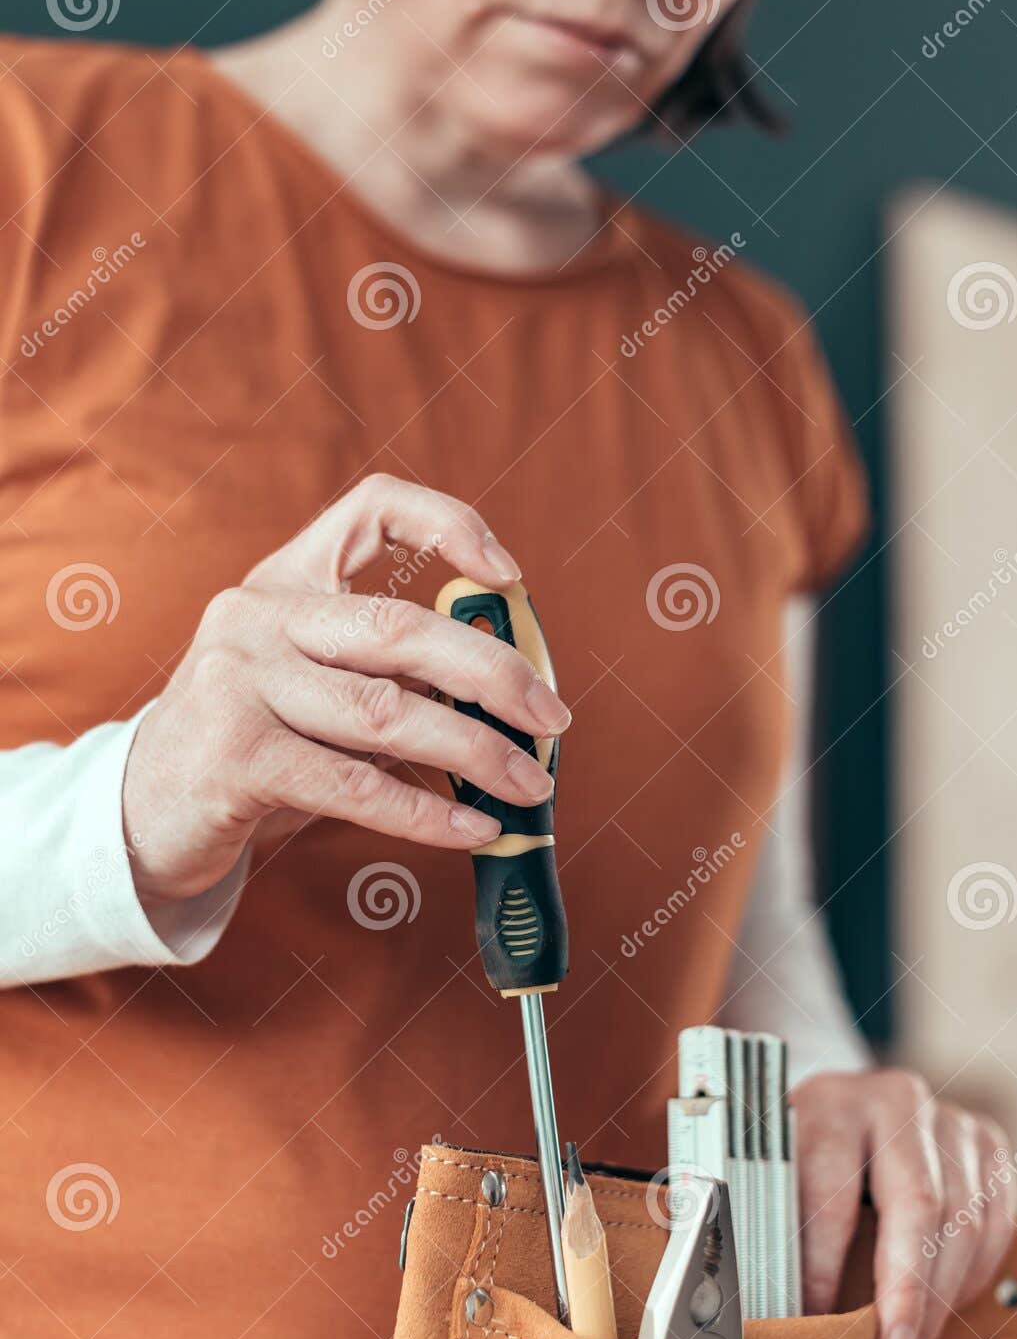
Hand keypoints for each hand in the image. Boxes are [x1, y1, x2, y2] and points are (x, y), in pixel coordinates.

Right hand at [123, 474, 569, 904]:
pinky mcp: (236, 757)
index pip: (369, 510)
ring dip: (475, 752)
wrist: (142, 812)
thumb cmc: (250, 745)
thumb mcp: (308, 685)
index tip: (507, 572)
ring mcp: (239, 683)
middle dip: (494, 674)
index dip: (447, 524)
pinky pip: (355, 787)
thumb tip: (507, 696)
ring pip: (388, 713)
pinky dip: (426, 813)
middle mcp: (256, 618)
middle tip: (552, 717)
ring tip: (528, 783)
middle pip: (399, 628)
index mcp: (282, 582)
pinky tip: (471, 829)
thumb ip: (384, 672)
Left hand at [792, 1070, 1016, 1338]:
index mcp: (829, 1105)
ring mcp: (946, 1119)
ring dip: (940, 1298)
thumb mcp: (774, 1171)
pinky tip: (946, 1305)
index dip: (824, 1266)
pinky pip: (995, 1218)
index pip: (832, 1191)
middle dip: (906, 1295)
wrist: (846, 1105)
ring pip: (962, 1219)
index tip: (816, 1322)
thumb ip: (774, 1225)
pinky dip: (974, 1272)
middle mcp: (893, 1101)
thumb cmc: (804, 1151)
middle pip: (916, 1205)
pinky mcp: (984, 1140)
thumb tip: (774, 1312)